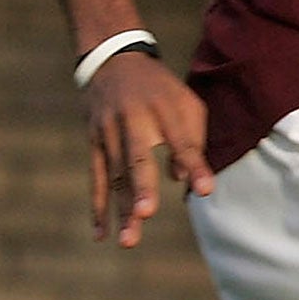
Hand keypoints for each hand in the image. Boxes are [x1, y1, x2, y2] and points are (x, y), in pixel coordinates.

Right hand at [84, 51, 214, 247]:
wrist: (112, 59)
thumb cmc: (159, 89)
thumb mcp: (185, 102)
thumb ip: (192, 140)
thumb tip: (184, 181)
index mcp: (163, 108)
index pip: (181, 139)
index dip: (193, 164)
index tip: (204, 189)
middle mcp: (133, 119)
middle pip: (137, 157)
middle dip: (141, 185)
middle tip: (146, 212)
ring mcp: (108, 131)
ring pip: (114, 175)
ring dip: (120, 208)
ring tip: (129, 240)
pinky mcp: (94, 142)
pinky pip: (95, 179)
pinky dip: (97, 207)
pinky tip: (101, 234)